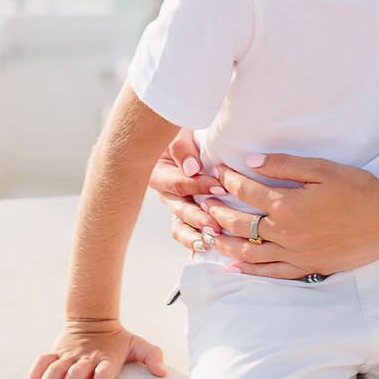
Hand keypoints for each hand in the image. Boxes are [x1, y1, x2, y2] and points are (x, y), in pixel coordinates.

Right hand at [26, 321, 165, 378]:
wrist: (93, 317)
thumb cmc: (116, 339)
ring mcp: (69, 354)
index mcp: (106, 358)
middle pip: (74, 376)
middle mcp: (86, 357)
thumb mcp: (137, 344)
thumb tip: (162, 372)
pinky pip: (42, 362)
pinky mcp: (56, 351)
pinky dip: (34, 375)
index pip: (103, 376)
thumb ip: (151, 357)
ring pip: (54, 371)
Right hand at [149, 129, 221, 244]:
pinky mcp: (187, 213)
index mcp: (159, 169)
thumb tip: (192, 169)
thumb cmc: (192, 126)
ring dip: (195, 234)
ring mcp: (176, 204)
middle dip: (198, 218)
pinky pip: (186, 233)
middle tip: (216, 225)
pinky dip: (194, 243)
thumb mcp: (183, 129)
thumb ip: (183, 147)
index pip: (177, 182)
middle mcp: (166, 190)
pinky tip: (206, 252)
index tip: (219, 188)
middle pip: (178, 208)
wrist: (198, 128)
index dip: (197, 186)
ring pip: (179, 226)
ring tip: (212, 241)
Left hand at [193, 154, 378, 277]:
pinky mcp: (306, 268)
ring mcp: (295, 254)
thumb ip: (284, 165)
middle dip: (217, 212)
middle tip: (204, 203)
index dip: (228, 180)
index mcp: (287, 205)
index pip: (246, 191)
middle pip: (240, 224)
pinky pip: (271, 273)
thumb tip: (251, 160)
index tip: (217, 173)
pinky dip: (249, 270)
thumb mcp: (322, 169)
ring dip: (224, 243)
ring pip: (248, 253)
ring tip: (209, 235)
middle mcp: (285, 233)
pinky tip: (234, 266)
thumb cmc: (358, 190)